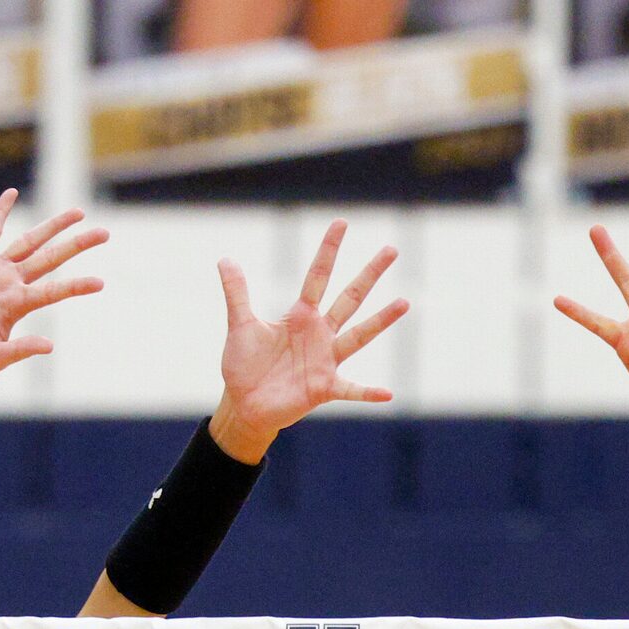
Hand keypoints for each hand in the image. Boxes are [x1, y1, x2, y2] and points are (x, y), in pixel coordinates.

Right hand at [0, 189, 107, 415]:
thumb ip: (19, 350)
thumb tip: (49, 346)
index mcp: (17, 306)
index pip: (53, 292)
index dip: (75, 286)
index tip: (100, 283)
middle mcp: (12, 285)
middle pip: (50, 259)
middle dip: (76, 245)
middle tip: (104, 233)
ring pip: (28, 242)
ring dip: (52, 227)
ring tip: (78, 213)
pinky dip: (0, 214)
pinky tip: (12, 193)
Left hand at [208, 220, 408, 464]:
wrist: (244, 405)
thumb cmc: (244, 365)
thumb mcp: (239, 325)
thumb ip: (237, 293)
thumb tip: (225, 259)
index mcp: (301, 316)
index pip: (318, 276)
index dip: (328, 250)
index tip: (342, 223)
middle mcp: (320, 334)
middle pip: (350, 297)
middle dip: (369, 274)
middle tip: (392, 249)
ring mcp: (326, 360)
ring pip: (359, 335)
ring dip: (381, 321)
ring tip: (404, 302)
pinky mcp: (324, 388)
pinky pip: (350, 390)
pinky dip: (368, 392)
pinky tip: (387, 393)